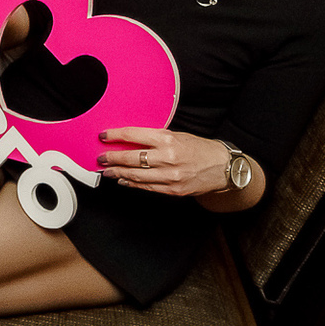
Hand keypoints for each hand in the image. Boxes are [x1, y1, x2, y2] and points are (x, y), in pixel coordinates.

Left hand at [98, 129, 231, 196]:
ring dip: (118, 173)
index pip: (133, 135)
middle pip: (131, 158)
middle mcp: (167, 158)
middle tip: (101, 157)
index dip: (115, 136)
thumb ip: (155, 138)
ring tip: (107, 171)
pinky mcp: (172, 190)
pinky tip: (123, 180)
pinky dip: (132, 183)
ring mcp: (169, 176)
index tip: (104, 136)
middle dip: (112, 158)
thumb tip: (130, 141)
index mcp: (168, 139)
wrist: (223, 168)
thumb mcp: (177, 136)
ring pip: (135, 175)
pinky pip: (146, 187)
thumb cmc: (200, 148)